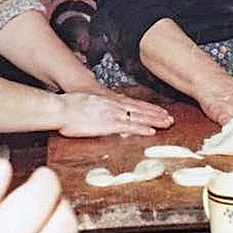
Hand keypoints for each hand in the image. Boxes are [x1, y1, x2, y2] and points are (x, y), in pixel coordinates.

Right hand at [57, 91, 173, 136]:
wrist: (62, 107)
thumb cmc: (70, 107)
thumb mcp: (89, 103)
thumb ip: (100, 108)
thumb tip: (105, 114)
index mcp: (110, 100)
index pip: (134, 103)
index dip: (148, 108)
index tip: (160, 111)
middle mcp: (115, 105)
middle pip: (140, 109)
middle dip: (157, 114)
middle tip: (171, 119)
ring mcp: (113, 114)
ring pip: (139, 117)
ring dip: (154, 120)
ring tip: (167, 124)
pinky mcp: (109, 124)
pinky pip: (129, 127)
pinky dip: (141, 129)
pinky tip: (151, 131)